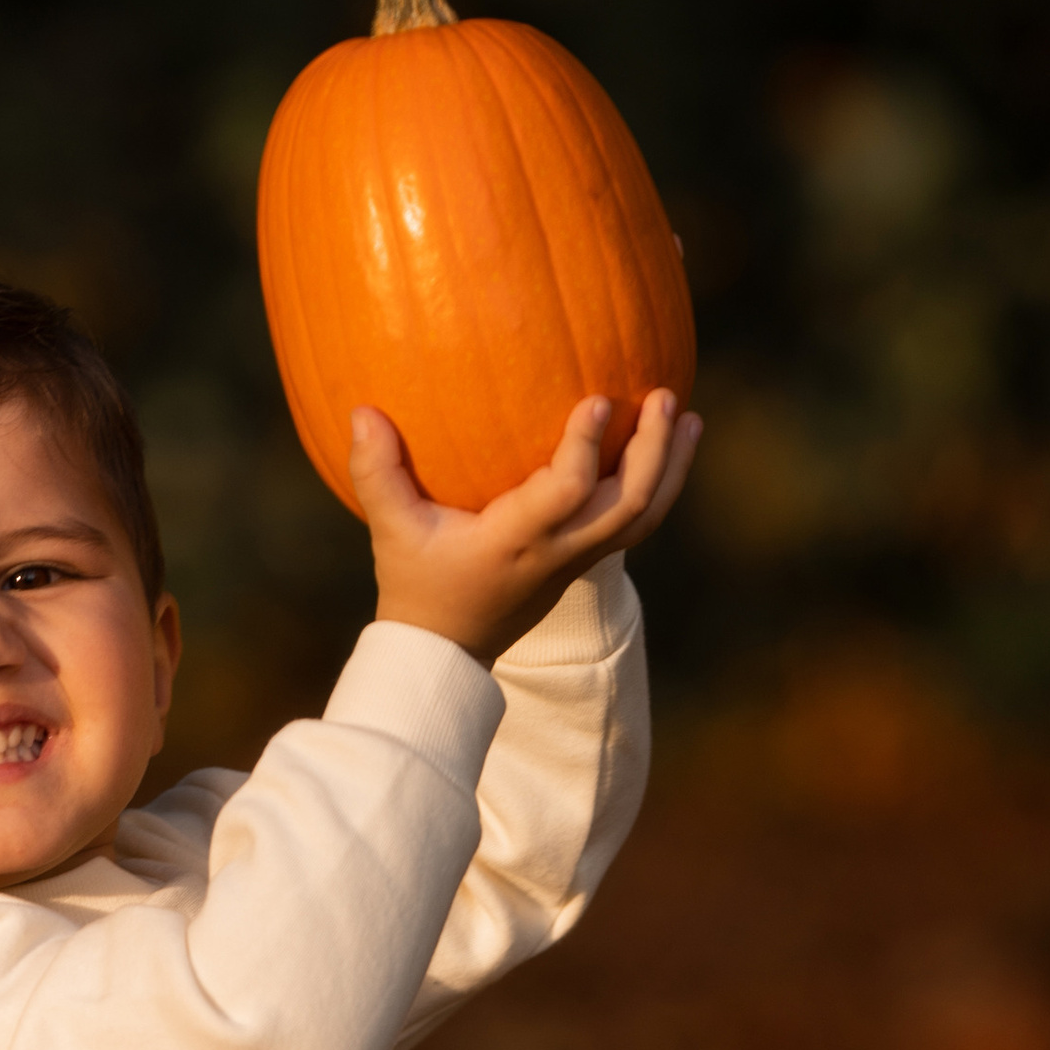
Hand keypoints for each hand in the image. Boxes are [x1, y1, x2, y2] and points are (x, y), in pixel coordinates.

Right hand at [353, 389, 701, 663]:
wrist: (446, 652)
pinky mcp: (580, 562)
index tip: (599, 400)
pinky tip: (666, 446)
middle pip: (629, 508)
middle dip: (653, 453)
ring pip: (643, 520)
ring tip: (689, 418)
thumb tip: (361, 410)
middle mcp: (557, 555)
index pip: (566, 495)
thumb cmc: (416, 585)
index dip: (586, 449)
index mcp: (516, 544)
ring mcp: (575, 562)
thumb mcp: (390, 531)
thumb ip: (376, 473)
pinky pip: (633, 524)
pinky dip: (657, 485)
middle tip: (663, 396)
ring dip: (671, 470)